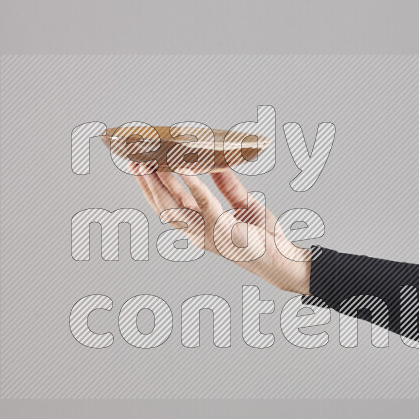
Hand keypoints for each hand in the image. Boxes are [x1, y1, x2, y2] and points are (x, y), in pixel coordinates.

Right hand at [128, 163, 311, 294]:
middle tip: (135, 159)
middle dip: (146, 183)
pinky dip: (194, 185)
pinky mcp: (223, 231)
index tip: (140, 166)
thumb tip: (215, 162)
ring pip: (175, 206)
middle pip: (163, 205)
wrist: (282, 258)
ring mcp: (207, 234)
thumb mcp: (243, 203)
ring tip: (150, 162)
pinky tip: (185, 168)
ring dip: (160, 183)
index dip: (151, 186)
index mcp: (198, 226)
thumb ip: (227, 185)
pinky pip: (205, 204)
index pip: (167, 205)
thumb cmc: (263, 236)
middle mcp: (197, 232)